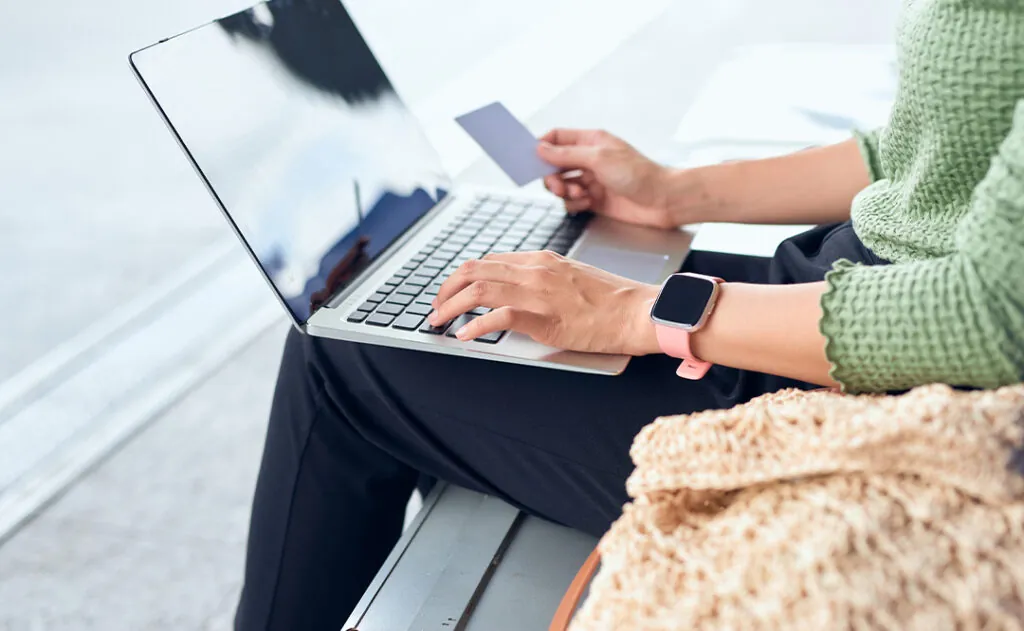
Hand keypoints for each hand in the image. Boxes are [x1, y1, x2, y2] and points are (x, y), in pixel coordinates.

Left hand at [429, 251, 660, 355]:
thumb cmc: (612, 299)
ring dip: (452, 306)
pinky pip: (499, 317)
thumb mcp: (572, 277)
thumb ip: (544, 279)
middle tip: (435, 307)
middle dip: (446, 289)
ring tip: (439, 321)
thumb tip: (519, 293)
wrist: (638, 310)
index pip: (489, 260)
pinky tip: (465, 335)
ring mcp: (539, 292)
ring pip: (480, 290)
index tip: (450, 291)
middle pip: (475, 270)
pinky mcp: (545, 317)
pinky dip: (475, 326)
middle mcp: (536, 270)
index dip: (462, 276)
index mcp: (542, 259)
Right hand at [538, 129, 686, 228]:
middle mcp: (589, 159)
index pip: (557, 138)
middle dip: (551, 176)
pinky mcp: (594, 200)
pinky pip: (572, 201)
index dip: (541, 147)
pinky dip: (574, 204)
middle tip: (557, 186)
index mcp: (591, 141)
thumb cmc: (638, 174)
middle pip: (555, 164)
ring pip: (561, 185)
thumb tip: (540, 148)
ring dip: (564, 191)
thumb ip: (567, 154)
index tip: (530, 159)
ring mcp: (591, 180)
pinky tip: (586, 203)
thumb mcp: (598, 159)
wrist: (662, 201)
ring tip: (578, 195)